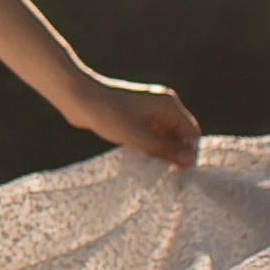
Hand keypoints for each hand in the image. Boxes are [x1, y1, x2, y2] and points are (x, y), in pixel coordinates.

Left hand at [71, 73, 201, 169]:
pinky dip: (151, 146)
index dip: (188, 153)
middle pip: (181, 135)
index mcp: (169, 105)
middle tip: (165, 172)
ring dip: (162, 151)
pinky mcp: (138, 115)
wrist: (78, 98)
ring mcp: (150, 109)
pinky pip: (153, 134)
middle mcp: (163, 104)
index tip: (178, 172)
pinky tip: (142, 158)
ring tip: (152, 166)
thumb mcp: (137, 137)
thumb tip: (190, 160)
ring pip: (166, 135)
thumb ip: (164, 149)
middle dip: (175, 153)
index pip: (192, 133)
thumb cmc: (107, 115)